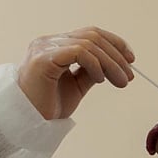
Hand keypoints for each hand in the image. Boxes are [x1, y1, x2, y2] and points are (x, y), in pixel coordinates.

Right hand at [18, 27, 134, 118]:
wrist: (27, 123)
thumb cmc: (46, 107)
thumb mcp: (76, 87)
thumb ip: (91, 72)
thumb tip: (114, 64)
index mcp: (55, 46)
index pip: (89, 34)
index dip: (114, 43)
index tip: (131, 60)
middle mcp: (48, 42)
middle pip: (92, 35)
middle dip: (116, 54)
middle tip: (129, 76)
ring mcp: (44, 47)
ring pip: (88, 43)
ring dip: (110, 63)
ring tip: (121, 82)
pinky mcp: (43, 58)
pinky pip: (78, 51)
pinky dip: (95, 64)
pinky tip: (100, 79)